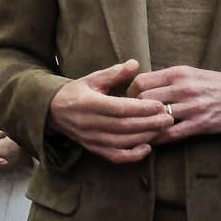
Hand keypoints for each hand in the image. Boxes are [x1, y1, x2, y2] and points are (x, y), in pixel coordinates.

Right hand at [48, 60, 171, 163]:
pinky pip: (115, 156)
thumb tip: (135, 63)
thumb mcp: (91, 79)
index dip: (141, 108)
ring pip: (122, 142)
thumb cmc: (76, 93)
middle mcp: (88, 123)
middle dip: (150, 123)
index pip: (119, 108)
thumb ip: (114, 73)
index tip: (159, 105)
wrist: (52, 112)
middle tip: (169, 118)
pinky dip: (132, 155)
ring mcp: (90, 138)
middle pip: (124, 126)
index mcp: (87, 103)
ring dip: (145, 137)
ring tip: (162, 129)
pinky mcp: (93, 148)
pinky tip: (147, 148)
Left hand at [130, 65, 220, 142]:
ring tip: (137, 129)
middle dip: (133, 110)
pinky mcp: (200, 124)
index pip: (141, 81)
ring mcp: (192, 107)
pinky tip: (151, 141)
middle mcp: (184, 89)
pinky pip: (170, 134)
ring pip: (154, 117)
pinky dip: (157, 138)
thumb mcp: (192, 74)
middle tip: (131, 117)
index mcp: (179, 73)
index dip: (130, 92)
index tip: (129, 100)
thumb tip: (139, 84)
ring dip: (144, 125)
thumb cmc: (215, 85)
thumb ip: (168, 78)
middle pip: (143, 100)